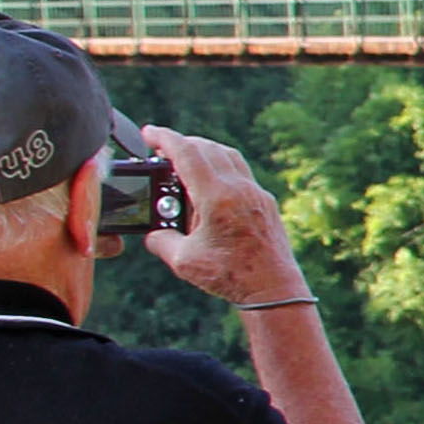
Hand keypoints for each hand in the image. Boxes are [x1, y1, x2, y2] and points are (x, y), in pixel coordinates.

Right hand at [135, 122, 305, 307]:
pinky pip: (241, 173)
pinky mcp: (266, 202)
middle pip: (208, 149)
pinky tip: (210, 186)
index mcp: (216, 196)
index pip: (187, 154)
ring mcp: (256, 193)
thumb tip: (154, 234)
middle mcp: (239, 188)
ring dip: (205, 152)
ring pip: (228, 156)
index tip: (149, 133)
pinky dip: (222, 168)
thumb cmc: (230, 276)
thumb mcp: (183, 261)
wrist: (274, 289)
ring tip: (184, 165)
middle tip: (162, 151)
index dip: (164, 139)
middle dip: (182, 144)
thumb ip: (161, 241)